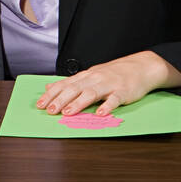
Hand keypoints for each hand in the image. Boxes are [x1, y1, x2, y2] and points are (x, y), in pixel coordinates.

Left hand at [36, 51, 180, 116]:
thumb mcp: (91, 76)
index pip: (65, 84)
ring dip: (78, 103)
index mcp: (86, 76)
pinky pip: (114, 99)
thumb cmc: (114, 74)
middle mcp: (95, 78)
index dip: (52, 94)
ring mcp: (109, 84)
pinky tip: (100, 114)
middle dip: (61, 99)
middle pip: (75, 88)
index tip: (40, 104)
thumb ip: (71, 83)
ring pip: (91, 93)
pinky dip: (107, 106)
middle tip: (49, 110)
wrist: (140, 67)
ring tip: (67, 113)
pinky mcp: (123, 92)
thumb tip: (50, 87)